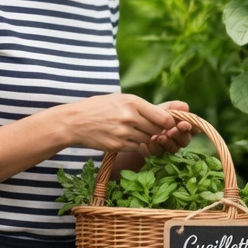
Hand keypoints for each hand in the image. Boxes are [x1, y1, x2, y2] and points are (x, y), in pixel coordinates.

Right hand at [58, 93, 182, 153]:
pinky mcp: (117, 145)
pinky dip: (134, 145)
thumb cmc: (100, 107)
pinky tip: (124, 138)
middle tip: (148, 128)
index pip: (164, 118)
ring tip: (132, 131)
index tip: (167, 124)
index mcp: (132, 102)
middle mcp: (130, 117)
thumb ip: (144, 106)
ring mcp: (123, 132)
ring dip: (144, 138)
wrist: (74, 121)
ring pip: (147, 140)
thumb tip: (173, 112)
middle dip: (157, 131)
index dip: (169, 123)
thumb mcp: (121, 99)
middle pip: (157, 130)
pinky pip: (135, 147)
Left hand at [143, 100, 192, 157]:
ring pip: (174, 148)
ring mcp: (169, 148)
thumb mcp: (160, 109)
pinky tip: (151, 141)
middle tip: (171, 131)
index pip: (194, 129)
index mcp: (183, 126)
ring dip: (168, 142)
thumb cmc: (150, 116)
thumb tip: (185, 106)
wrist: (133, 127)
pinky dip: (156, 147)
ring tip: (160, 137)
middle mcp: (179, 138)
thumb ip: (172, 107)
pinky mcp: (158, 154)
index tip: (183, 124)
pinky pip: (160, 153)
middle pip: (185, 140)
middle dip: (179, 135)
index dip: (191, 128)